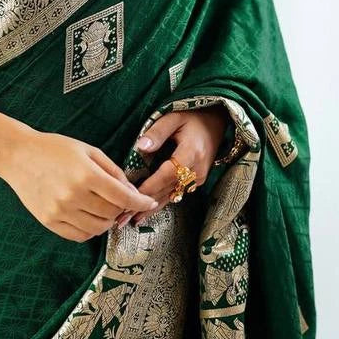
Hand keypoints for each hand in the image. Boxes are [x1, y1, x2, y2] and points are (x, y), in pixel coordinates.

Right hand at [0, 129, 158, 241]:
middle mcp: (74, 195)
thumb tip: (132, 192)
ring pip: (98, 228)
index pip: (123, 197)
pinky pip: (79, 236)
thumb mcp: (88, 151)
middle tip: (120, 201)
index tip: (149, 202)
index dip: (140, 202)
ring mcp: (60, 211)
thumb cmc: (55, 148)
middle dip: (122, 209)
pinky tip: (89, 217)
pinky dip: (90, 230)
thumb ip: (112, 171)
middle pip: (112, 214)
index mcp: (86, 175)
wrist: (17, 155)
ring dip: (107, 221)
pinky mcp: (49, 221)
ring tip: (104, 208)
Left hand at [115, 105, 228, 226]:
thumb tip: (140, 147)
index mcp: (191, 153)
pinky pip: (176, 194)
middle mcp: (196, 170)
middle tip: (122, 218)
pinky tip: (145, 213)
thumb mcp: (173, 118)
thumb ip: (157, 132)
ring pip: (171, 196)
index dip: (149, 187)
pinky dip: (159, 203)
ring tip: (130, 220)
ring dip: (150, 209)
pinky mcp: (196, 182)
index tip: (130, 196)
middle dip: (144, 204)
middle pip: (167, 190)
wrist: (216, 123)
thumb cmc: (192, 118)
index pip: (167, 174)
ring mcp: (198, 178)